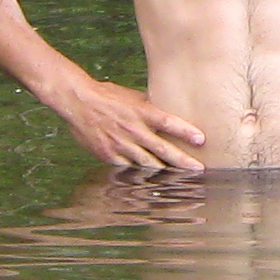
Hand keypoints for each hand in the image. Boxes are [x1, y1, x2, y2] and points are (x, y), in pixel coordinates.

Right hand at [53, 76, 207, 171]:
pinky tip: (152, 183)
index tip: (201, 139)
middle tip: (199, 169)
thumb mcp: (132, 97)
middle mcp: (133, 129)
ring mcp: (121, 144)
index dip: (185, 131)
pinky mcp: (109, 155)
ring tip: (180, 179)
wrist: (78, 101)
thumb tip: (166, 114)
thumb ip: (149, 108)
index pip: (168, 122)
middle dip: (183, 160)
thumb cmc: (107, 96)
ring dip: (165, 172)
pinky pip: (129, 168)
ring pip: (148, 163)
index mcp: (141, 112)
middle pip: (163, 149)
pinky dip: (141, 175)